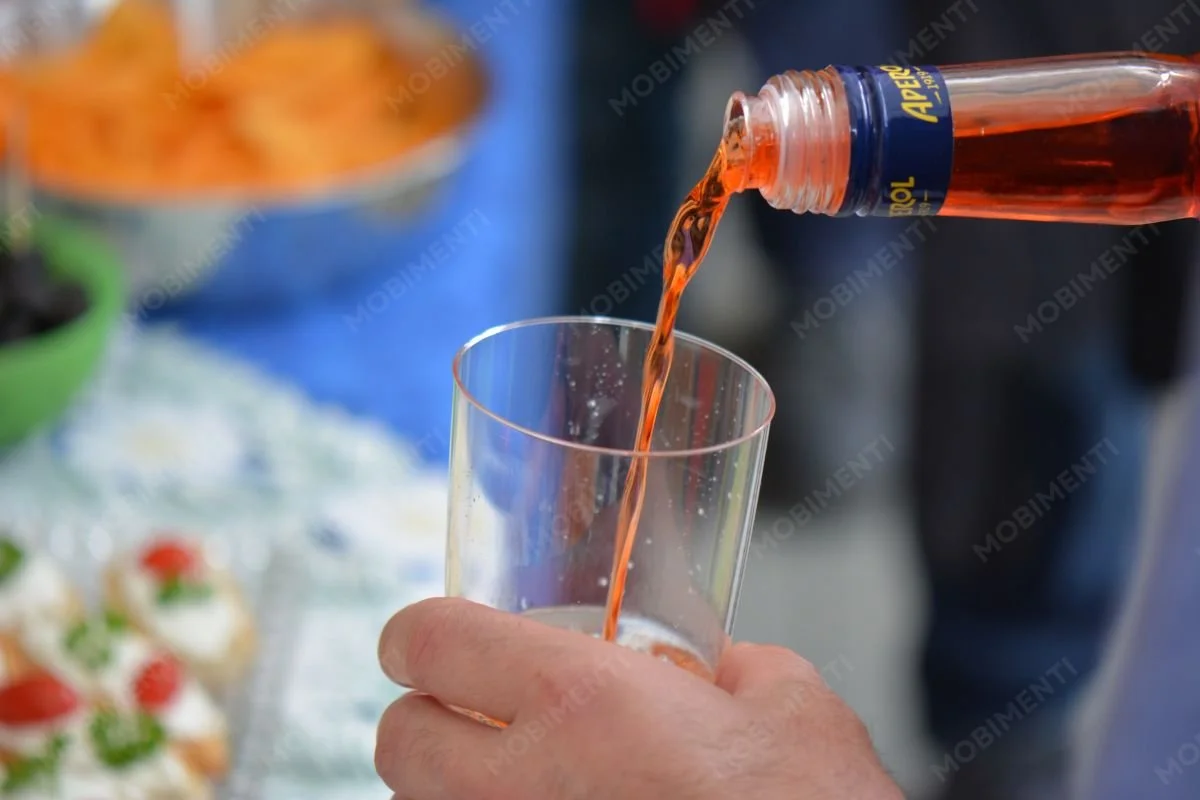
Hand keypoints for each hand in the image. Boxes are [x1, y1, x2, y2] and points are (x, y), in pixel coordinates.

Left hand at [376, 597, 902, 799]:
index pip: (427, 640)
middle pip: (397, 739)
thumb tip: (718, 669)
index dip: (417, 632)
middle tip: (475, 714)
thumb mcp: (790, 706)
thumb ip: (734, 667)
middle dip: (429, 717)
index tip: (429, 639)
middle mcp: (524, 788)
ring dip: (453, 789)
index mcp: (582, 702)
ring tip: (523, 782)